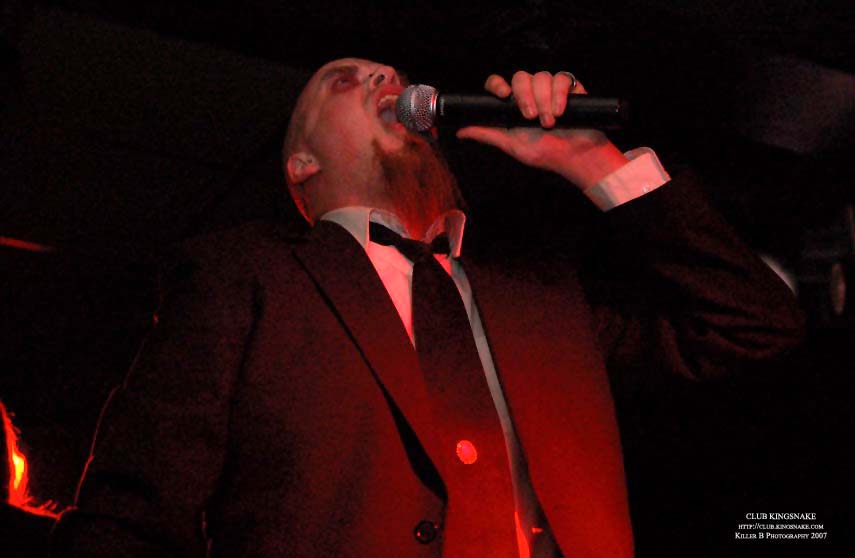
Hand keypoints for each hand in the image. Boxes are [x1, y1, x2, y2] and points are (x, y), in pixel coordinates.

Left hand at [456, 71, 628, 189]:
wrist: (576, 156)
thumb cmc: (545, 152)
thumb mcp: (511, 144)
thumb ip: (487, 134)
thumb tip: (460, 131)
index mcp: (513, 104)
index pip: (498, 83)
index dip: (498, 84)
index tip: (503, 95)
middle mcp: (530, 93)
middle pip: (520, 77)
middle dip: (525, 96)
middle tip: (531, 117)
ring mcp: (549, 89)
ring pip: (541, 77)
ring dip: (544, 100)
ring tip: (550, 122)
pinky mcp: (569, 87)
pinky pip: (561, 78)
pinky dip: (560, 95)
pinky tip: (562, 111)